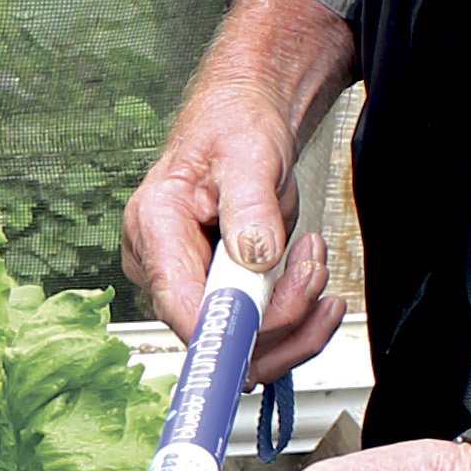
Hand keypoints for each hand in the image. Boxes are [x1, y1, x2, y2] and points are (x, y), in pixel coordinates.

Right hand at [121, 0, 356, 379]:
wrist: (244, 122)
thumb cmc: (236, 126)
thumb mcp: (248, 152)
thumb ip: (251, 206)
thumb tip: (255, 259)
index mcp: (153, 226)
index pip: (180, 303)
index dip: (228, 326)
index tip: (281, 316)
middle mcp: (160, 266)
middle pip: (215, 334)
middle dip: (280, 314)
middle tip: (315, 264)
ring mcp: (187, 286)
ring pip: (241, 348)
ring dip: (296, 320)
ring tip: (317, 264)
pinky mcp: (216, 297)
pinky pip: (256, 337)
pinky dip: (297, 321)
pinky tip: (315, 286)